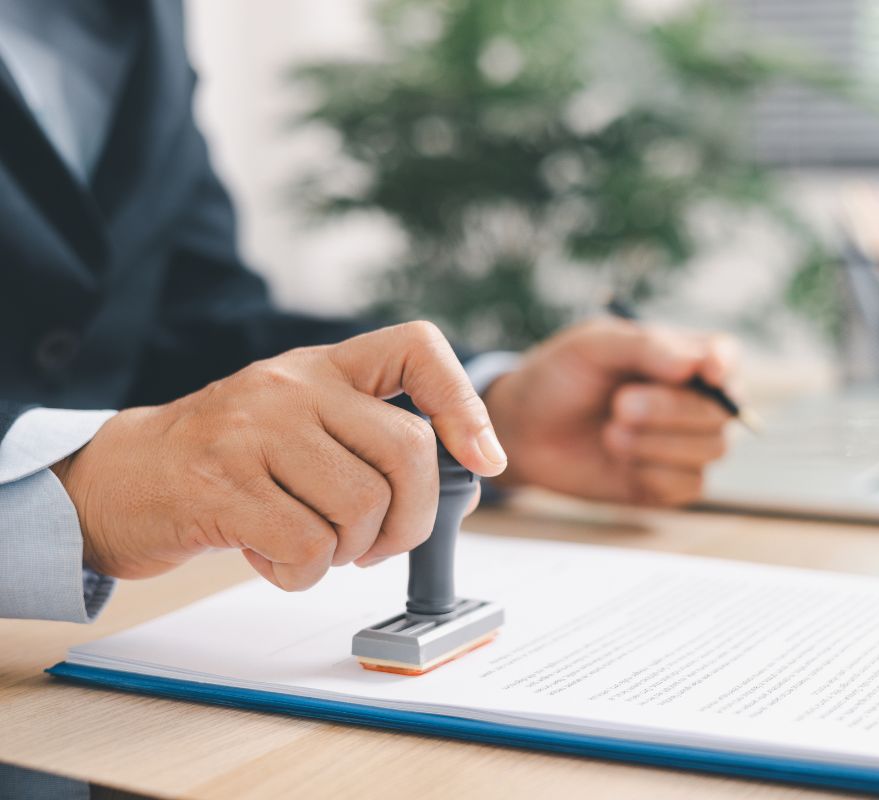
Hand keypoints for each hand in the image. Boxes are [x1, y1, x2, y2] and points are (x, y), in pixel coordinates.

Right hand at [51, 323, 506, 589]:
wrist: (121, 478)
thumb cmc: (231, 460)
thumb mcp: (302, 423)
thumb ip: (368, 437)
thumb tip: (467, 473)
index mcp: (322, 366)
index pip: (417, 347)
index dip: (465, 403)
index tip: (485, 460)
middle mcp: (292, 385)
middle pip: (408, 453)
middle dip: (412, 520)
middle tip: (380, 545)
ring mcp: (253, 430)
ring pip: (361, 507)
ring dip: (349, 553)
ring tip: (309, 545)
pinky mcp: (220, 485)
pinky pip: (308, 548)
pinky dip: (301, 574)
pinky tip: (271, 558)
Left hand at [484, 318, 735, 505]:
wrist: (524, 429)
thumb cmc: (560, 377)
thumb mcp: (594, 345)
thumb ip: (645, 346)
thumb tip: (695, 364)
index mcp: (681, 356)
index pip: (725, 356)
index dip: (723, 366)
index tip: (708, 373)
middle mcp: (693, 400)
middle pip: (720, 410)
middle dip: (670, 409)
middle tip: (620, 405)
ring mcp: (685, 445)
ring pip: (712, 449)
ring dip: (658, 443)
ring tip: (610, 433)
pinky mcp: (670, 484)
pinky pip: (690, 485)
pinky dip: (654, 473)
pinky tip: (619, 460)